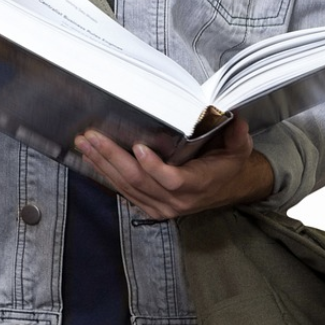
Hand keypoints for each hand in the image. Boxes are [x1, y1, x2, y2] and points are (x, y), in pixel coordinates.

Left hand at [74, 118, 273, 219]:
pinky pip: (124, 192)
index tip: (138, 147)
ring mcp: (161, 207)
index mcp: (197, 184)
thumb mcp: (239, 149)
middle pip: (139, 181)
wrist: (228, 188)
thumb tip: (235, 117)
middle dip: (112, 157)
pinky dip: (107, 174)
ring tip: (85, 144)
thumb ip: (237, 135)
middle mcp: (176, 200)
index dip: (153, 166)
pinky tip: (92, 159)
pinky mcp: (150, 207)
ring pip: (127, 187)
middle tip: (93, 138)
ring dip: (103, 164)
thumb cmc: (229, 165)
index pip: (172, 179)